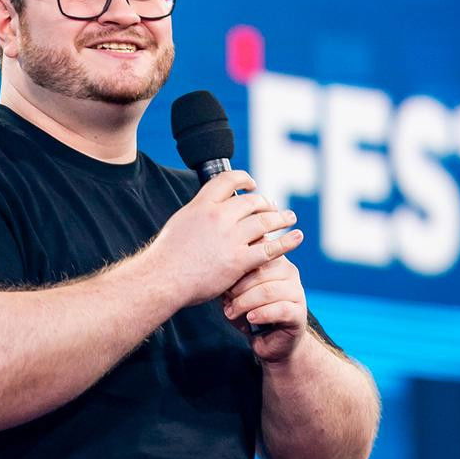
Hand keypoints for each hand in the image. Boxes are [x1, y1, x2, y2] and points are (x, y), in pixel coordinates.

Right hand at [147, 170, 304, 306]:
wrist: (163, 279)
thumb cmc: (167, 256)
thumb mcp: (179, 223)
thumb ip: (198, 214)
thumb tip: (207, 210)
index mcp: (202, 205)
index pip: (228, 180)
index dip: (244, 179)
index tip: (252, 185)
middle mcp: (218, 216)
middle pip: (251, 202)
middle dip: (265, 203)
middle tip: (273, 207)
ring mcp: (230, 238)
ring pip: (264, 222)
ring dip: (280, 218)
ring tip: (289, 218)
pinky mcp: (239, 260)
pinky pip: (269, 248)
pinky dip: (286, 242)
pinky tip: (296, 237)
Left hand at [222, 253, 308, 363]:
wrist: (271, 341)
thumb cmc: (252, 312)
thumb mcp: (239, 294)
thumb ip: (234, 281)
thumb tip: (222, 275)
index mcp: (276, 261)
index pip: (259, 251)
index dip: (239, 264)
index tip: (223, 278)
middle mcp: (290, 273)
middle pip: (262, 271)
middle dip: (239, 286)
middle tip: (225, 299)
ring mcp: (297, 292)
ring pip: (270, 290)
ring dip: (246, 302)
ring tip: (232, 312)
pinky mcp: (299, 313)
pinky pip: (281, 309)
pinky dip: (262, 314)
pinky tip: (251, 318)